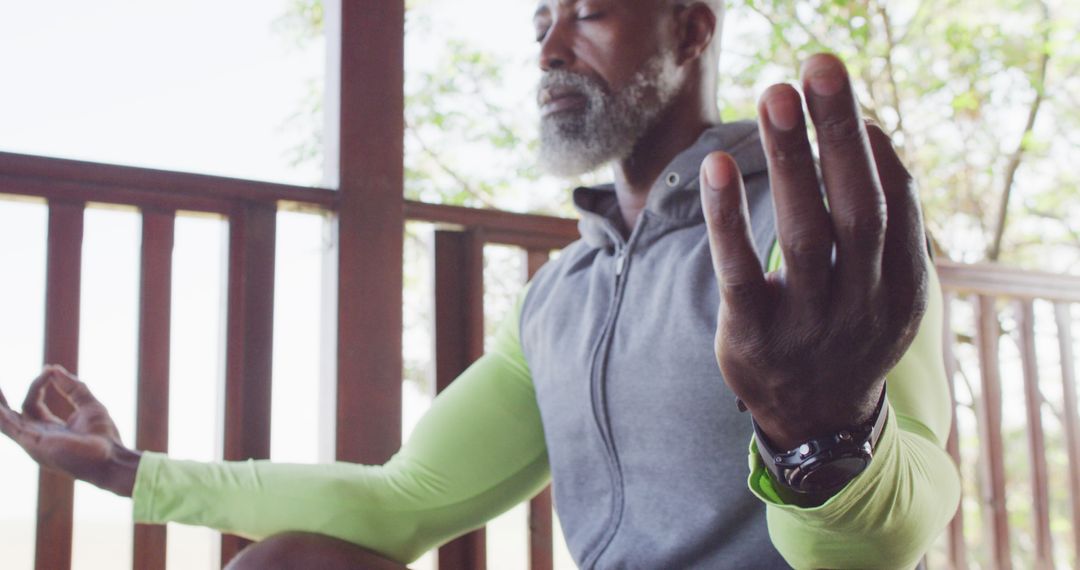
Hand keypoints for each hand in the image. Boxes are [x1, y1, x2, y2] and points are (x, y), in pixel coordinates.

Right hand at [0, 365, 140, 496]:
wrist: (110, 457)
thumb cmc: (103, 436)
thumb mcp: (89, 405)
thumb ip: (73, 388)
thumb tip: (54, 369)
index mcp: (49, 429)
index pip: (33, 404)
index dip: (38, 385)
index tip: (50, 370)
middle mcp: (37, 437)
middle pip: (12, 415)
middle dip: (1, 402)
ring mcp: (33, 442)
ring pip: (6, 421)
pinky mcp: (34, 443)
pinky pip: (10, 428)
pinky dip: (2, 417)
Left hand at [699, 53, 927, 450]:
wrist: (815, 423)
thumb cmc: (845, 333)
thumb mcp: (885, 290)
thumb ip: (885, 226)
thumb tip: (868, 137)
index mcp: (901, 286)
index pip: (895, 204)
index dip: (873, 149)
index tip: (848, 100)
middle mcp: (862, 303)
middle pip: (857, 207)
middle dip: (839, 135)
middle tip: (820, 68)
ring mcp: (809, 323)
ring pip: (804, 232)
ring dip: (791, 160)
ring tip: (775, 97)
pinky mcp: (754, 336)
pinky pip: (740, 271)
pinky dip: (728, 218)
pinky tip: (715, 166)